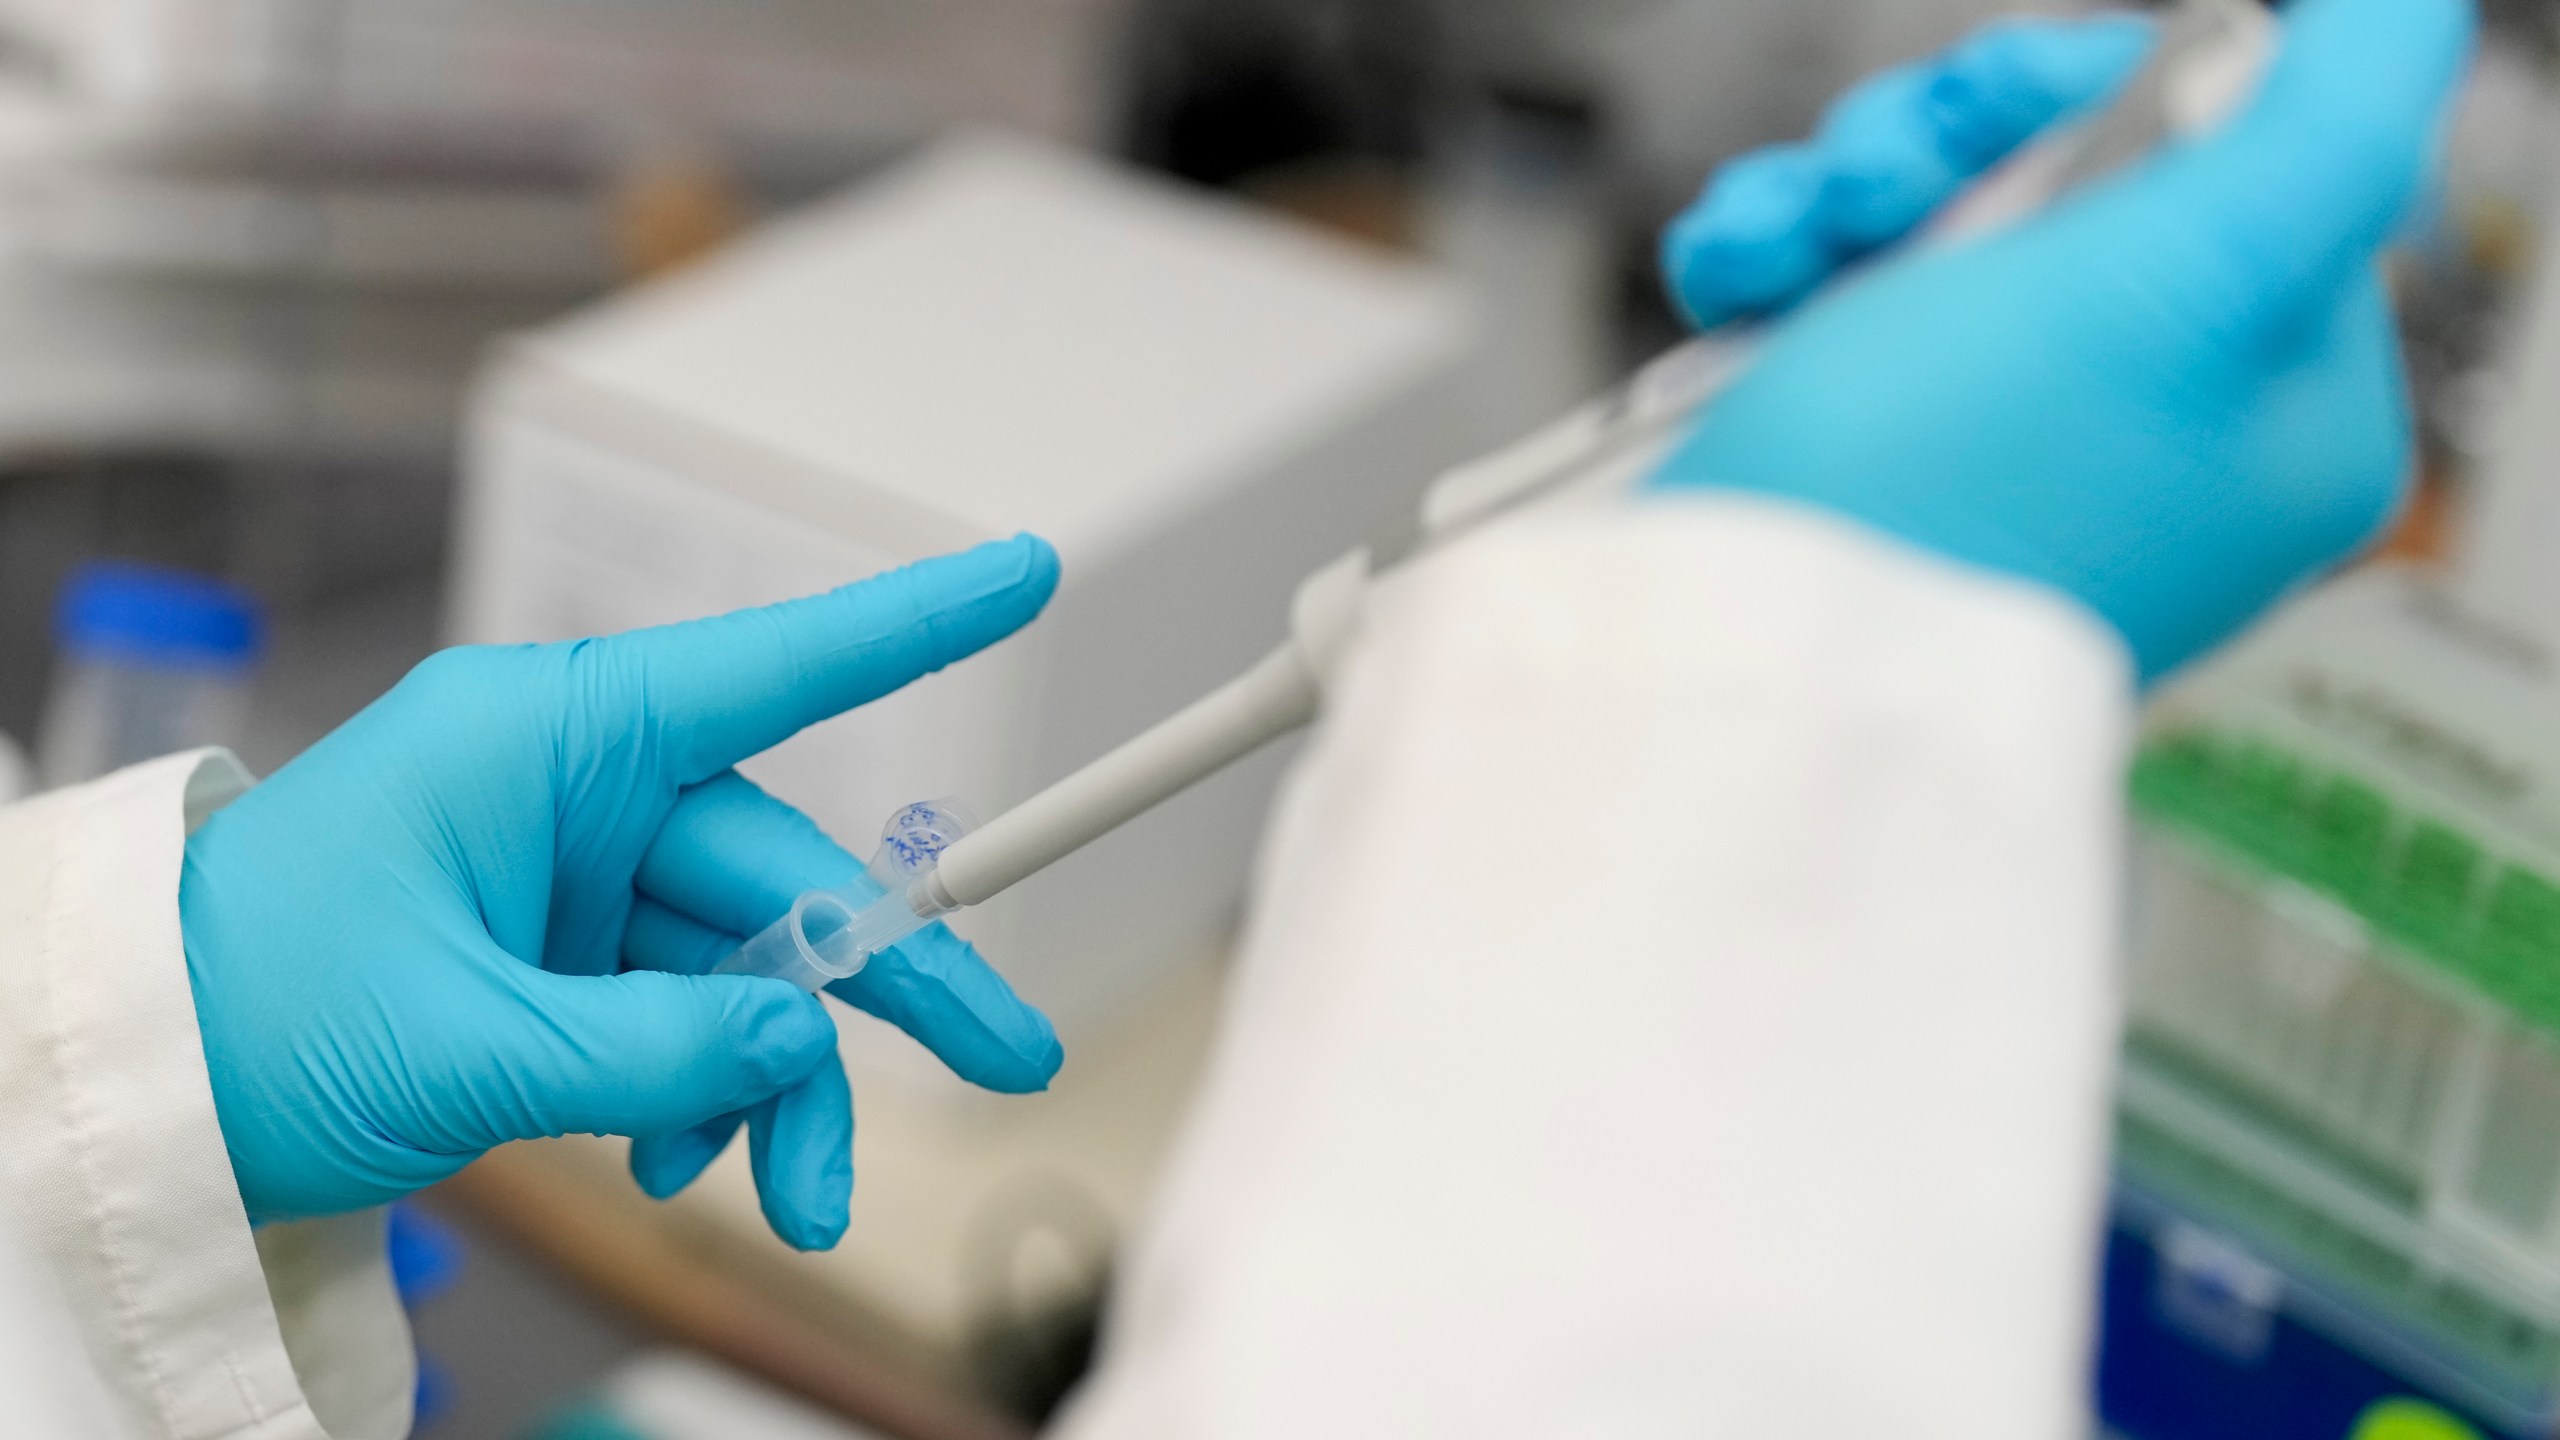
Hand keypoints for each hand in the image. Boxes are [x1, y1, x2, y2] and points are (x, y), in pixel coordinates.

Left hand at [181, 537, 1065, 1249]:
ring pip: (746, 969)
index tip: (1025, 572)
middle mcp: (574, 790)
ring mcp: (570, 878)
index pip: (772, 670)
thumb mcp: (461, 1042)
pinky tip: (669, 1166)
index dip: (912, 624)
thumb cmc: (243, 1015)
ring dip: (782, 1088)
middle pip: (787, 871)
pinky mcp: (560, 956)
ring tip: (802, 1205)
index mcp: (545, 739)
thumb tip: (800, 1046)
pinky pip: (685, 1017)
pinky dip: (699, 1099)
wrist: (131, 1094)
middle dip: (889, 984)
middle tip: (1008, 1056)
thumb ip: (655, 1049)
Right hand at [1650, 0, 2474, 678]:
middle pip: (2082, 176)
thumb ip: (2337, 125)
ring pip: (1942, 221)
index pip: (2242, 160)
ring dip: (1843, 191)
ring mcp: (2006, 454)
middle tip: (1886, 182)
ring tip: (1791, 242)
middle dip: (1952, 146)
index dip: (2117, 99)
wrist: (1740, 653)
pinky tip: (1741, 278)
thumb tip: (2402, 16)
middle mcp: (2159, 440)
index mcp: (2285, 413)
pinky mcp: (1875, 461)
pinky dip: (1780, 259)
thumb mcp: (2190, 271)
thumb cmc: (1948, 489)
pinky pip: (1840, 296)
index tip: (2016, 113)